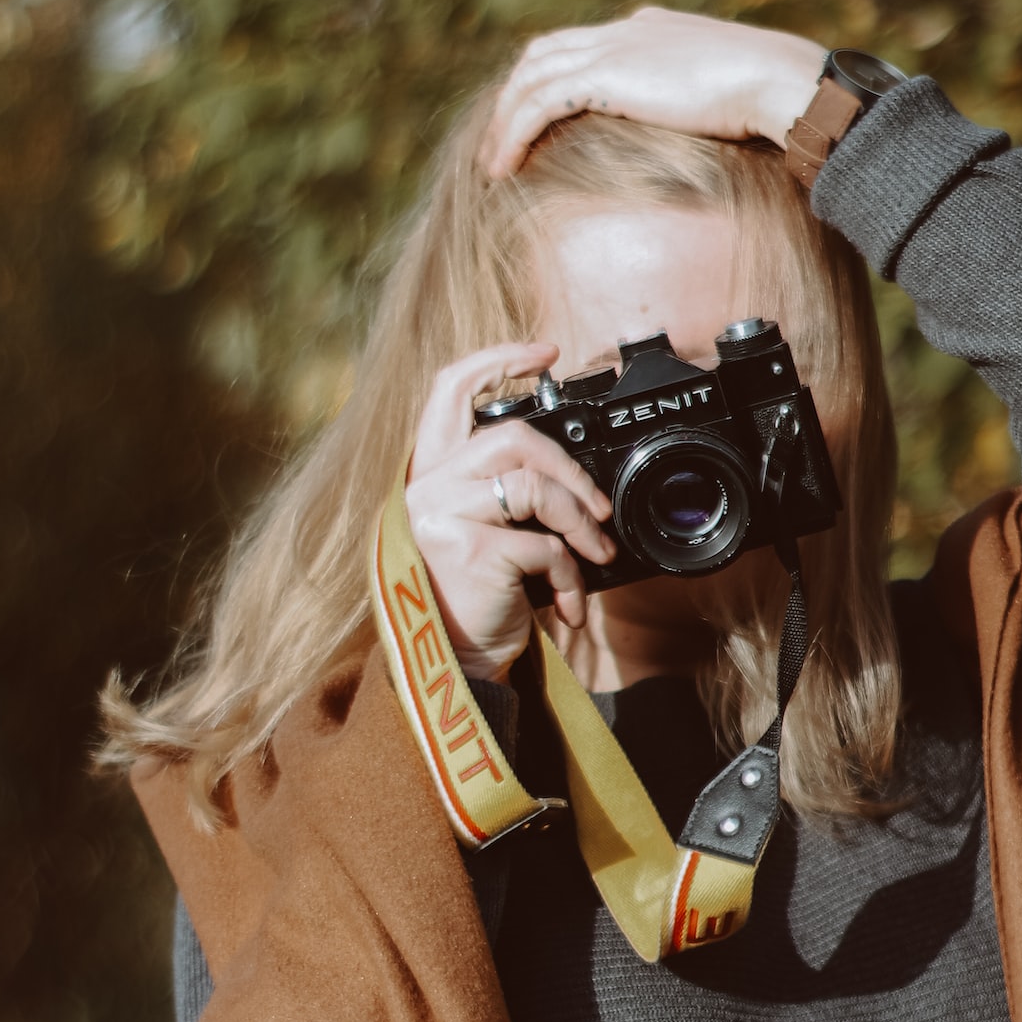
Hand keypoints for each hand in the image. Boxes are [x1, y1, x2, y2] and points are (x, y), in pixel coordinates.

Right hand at [405, 343, 616, 678]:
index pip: (448, 390)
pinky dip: (570, 577)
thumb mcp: (485, 535)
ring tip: (596, 555)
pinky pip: (544, 546)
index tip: (545, 352)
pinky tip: (568, 606)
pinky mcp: (469, 552)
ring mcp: (442, 517)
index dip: (497, 359)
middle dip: (569, 467)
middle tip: (596, 505)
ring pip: (533, 485)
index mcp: (429, 474)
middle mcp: (425, 488)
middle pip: (511, 436)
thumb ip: (506, 494)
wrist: (454, 669)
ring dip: (580, 522)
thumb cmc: (474, 602)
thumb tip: (574, 477)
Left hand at [481, 6, 825, 178]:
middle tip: (499, 144)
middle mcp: (623, 29)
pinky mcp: (605, 76)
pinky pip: (538, 105)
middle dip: (514, 97)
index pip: (583, 43)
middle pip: (543, 53)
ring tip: (493, 165)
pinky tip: (503, 169)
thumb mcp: (729, 89)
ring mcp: (612, 48)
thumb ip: (703, 98)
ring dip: (504, 122)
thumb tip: (716, 127)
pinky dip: (513, 135)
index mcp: (649, 27)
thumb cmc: (769, 94)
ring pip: (531, 78)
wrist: (776, 80)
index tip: (537, 120)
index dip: (552, 77)